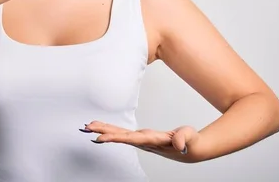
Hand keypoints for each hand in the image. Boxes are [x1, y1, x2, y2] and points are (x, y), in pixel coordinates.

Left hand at [81, 121, 197, 156]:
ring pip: (120, 134)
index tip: (100, 138)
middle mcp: (144, 142)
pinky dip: (112, 130)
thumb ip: (184, 139)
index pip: (130, 139)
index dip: (115, 138)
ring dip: (104, 130)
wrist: (192, 150)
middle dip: (103, 132)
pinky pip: (123, 133)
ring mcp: (142, 140)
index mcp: (153, 141)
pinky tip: (103, 129)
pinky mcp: (142, 137)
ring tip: (88, 126)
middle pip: (120, 136)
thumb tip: (179, 144)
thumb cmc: (191, 142)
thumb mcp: (190, 137)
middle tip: (86, 128)